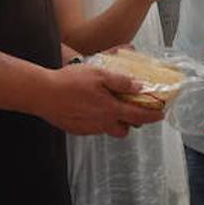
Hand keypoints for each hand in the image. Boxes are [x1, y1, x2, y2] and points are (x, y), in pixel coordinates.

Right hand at [39, 64, 163, 135]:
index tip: (161, 115)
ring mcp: (88, 128)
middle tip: (133, 109)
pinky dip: (98, 121)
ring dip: (114, 121)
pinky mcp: (77, 129)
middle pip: (124, 129)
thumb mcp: (99, 75)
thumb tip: (139, 87)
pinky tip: (90, 108)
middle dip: (132, 122)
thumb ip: (121, 82)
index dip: (152, 116)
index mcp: (110, 110)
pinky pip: (94, 128)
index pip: (138, 116)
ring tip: (109, 106)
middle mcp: (102, 123)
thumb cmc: (70, 82)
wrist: (43, 94)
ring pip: (108, 129)